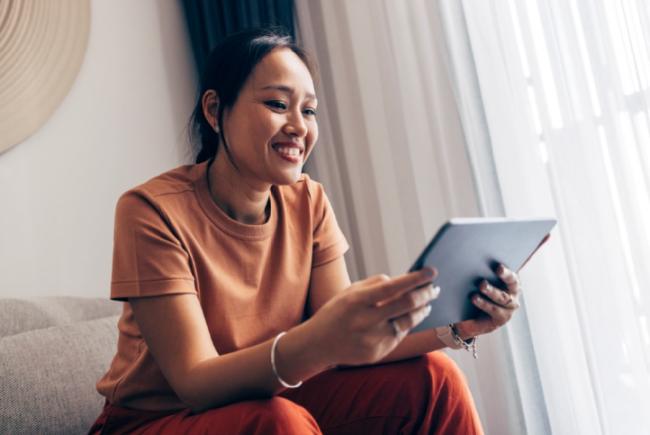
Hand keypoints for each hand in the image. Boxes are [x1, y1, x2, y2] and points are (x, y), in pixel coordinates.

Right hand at [306, 267, 439, 366]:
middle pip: (406, 305)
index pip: (393, 287)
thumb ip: (375, 284)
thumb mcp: (349, 292)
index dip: (415, 279)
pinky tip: (409, 317)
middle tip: (434, 288)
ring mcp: (372, 339)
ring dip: (421, 310)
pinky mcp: (377, 353)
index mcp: (357, 301)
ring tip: (427, 303)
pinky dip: (406, 324)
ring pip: (408, 322)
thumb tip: (401, 281)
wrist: (318, 344)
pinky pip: (399, 335)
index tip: (431, 271)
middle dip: (425, 294)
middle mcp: (365, 320)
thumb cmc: (336, 313)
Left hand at [454, 232, 550, 339]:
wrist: (464, 318)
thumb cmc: (468, 291)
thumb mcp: (470, 275)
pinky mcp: (502, 317)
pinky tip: (474, 297)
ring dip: (491, 290)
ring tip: (481, 285)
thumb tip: (464, 243)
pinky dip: (484, 303)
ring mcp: (509, 304)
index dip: (536, 246)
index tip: (546, 233)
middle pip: (512, 279)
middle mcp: (513, 289)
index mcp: (508, 274)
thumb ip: (473, 262)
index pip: (524, 259)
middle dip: (506, 273)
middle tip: (498, 268)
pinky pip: (494, 309)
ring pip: (502, 296)